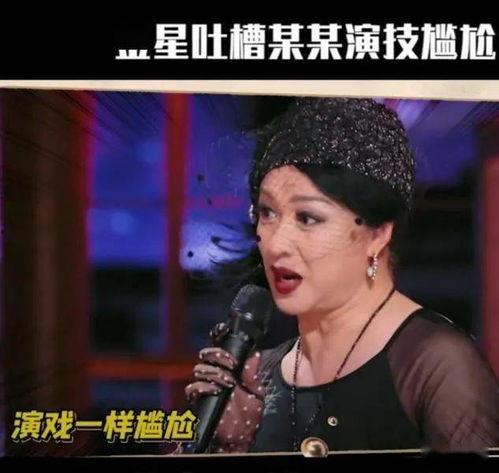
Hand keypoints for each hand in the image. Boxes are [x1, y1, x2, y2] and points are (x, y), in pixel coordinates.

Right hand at [185, 322, 264, 452]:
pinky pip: (193, 388)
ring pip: (199, 369)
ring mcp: (206, 386)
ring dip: (215, 373)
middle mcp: (215, 374)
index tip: (224, 330)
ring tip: (229, 382)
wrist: (242, 438)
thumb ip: (252, 374)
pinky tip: (217, 390)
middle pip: (206, 354)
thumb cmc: (249, 415)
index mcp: (228, 368)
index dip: (217, 335)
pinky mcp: (199, 400)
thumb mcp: (256, 391)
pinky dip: (204, 386)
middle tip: (232, 365)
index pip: (218, 346)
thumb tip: (254, 354)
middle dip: (217, 356)